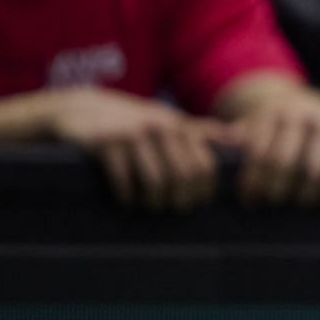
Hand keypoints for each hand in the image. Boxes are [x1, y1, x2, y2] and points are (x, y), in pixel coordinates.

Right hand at [44, 87, 224, 211]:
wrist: (81, 109)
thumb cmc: (133, 122)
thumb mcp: (168, 121)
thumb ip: (201, 131)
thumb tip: (239, 139)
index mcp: (178, 126)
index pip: (204, 165)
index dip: (204, 189)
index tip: (198, 203)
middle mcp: (160, 128)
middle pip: (184, 176)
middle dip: (182, 199)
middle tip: (175, 210)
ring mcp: (133, 135)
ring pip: (156, 181)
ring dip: (155, 202)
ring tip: (153, 208)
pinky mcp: (106, 143)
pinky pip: (124, 179)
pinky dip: (128, 196)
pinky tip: (127, 200)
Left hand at [221, 83, 319, 206]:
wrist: (309, 100)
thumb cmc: (274, 124)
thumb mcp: (253, 124)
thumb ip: (239, 137)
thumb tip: (227, 143)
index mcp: (273, 112)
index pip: (259, 154)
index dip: (253, 183)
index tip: (251, 203)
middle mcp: (302, 113)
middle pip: (284, 163)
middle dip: (276, 191)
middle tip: (273, 205)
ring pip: (314, 171)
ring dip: (305, 195)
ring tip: (298, 205)